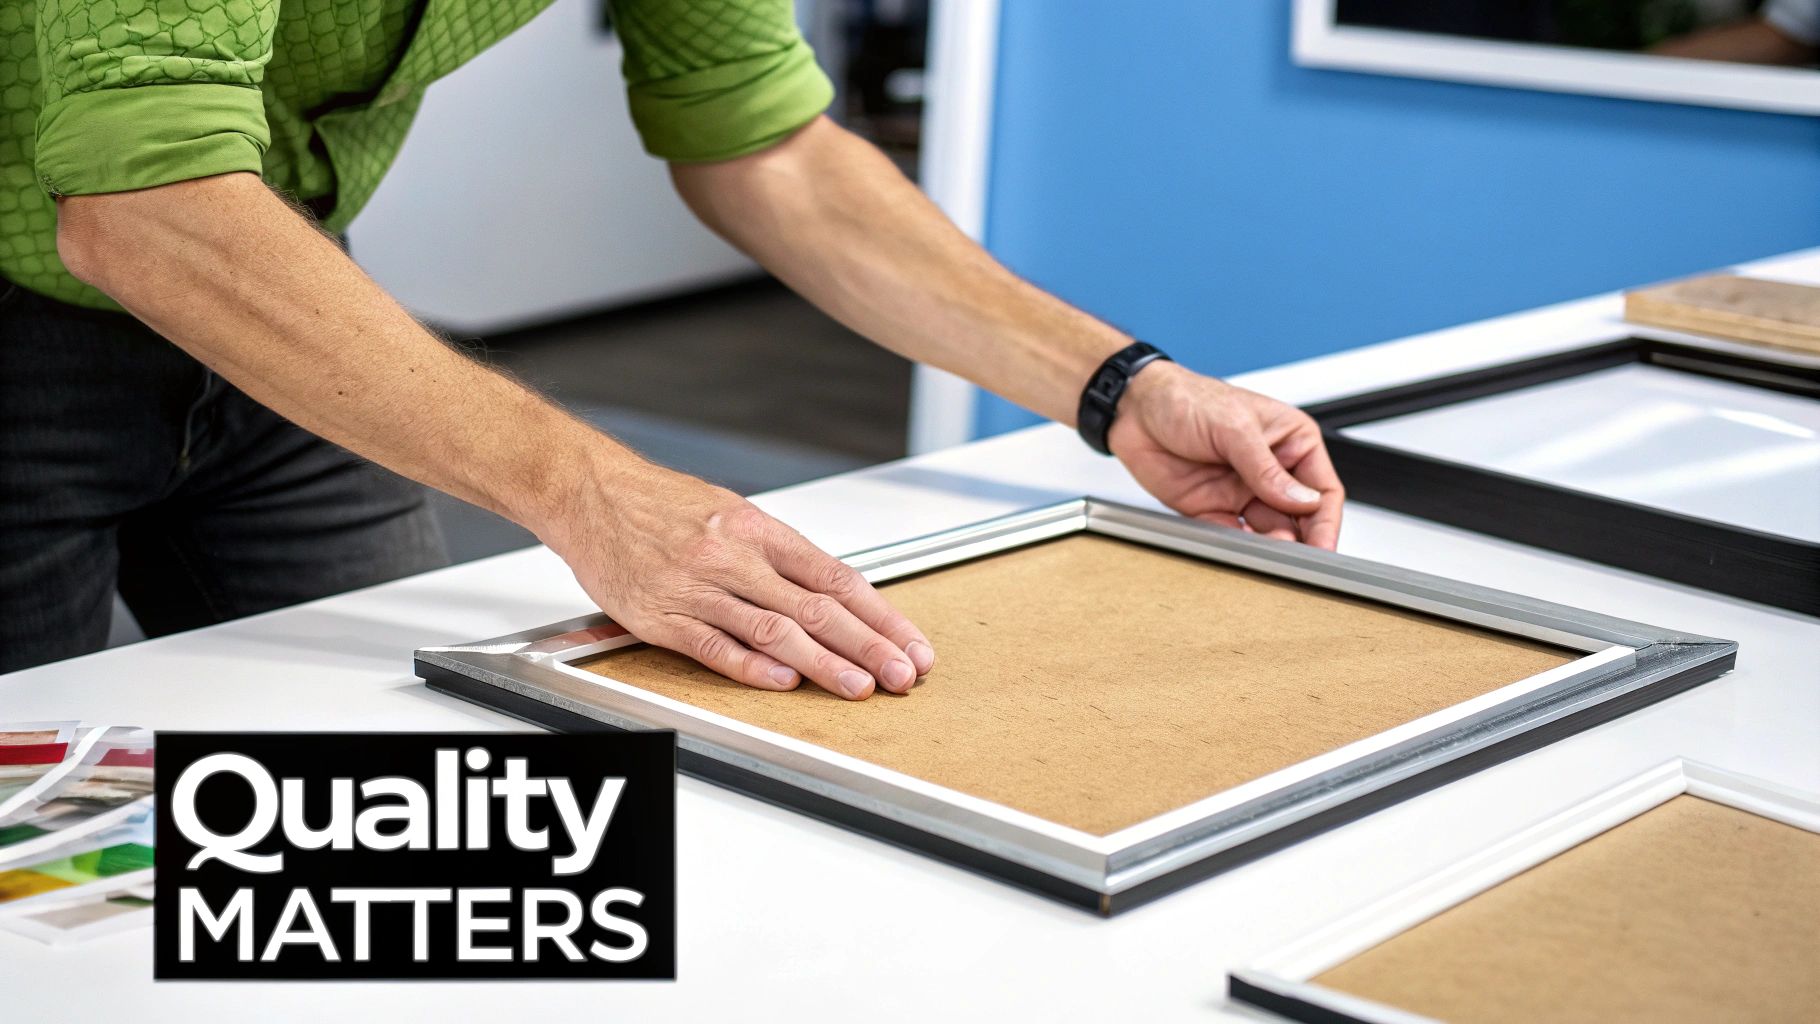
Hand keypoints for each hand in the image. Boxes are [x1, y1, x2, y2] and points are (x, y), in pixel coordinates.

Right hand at [543, 461, 934, 698]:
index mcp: (759, 529)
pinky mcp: (661, 614)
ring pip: (773, 628)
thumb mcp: (732, 511)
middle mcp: (734, 555)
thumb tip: (831, 591)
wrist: (590, 491)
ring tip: (858, 687)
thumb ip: (777, 554)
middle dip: (867, 645)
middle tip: (902, 675)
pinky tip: (783, 681)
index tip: (910, 644)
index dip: (879, 615)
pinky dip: (749, 665)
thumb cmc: (661, 502)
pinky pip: (712, 644)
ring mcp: (698, 586)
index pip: (835, 576)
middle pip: (815, 606)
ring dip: (822, 662)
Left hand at [1107, 362, 1344, 548]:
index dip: (1327, 520)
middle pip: (1301, 518)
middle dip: (1303, 542)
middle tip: (1300, 562)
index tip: (1325, 546)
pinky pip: (1234, 537)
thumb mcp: (1234, 427)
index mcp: (1291, 441)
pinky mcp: (1213, 509)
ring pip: (1270, 532)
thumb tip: (1302, 501)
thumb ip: (1266, 469)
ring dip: (1272, 549)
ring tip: (1272, 559)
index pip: (1323, 489)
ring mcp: (1243, 492)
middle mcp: (1271, 470)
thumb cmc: (1185, 399)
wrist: (1133, 409)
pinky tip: (1243, 554)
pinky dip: (1240, 549)